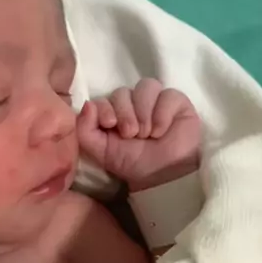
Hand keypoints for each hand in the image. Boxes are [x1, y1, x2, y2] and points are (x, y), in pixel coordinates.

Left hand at [76, 78, 200, 191]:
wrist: (163, 175)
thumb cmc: (132, 163)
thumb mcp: (101, 152)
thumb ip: (86, 131)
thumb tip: (87, 104)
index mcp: (112, 113)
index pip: (103, 98)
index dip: (105, 107)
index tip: (110, 123)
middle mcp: (132, 103)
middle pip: (123, 92)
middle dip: (125, 113)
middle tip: (131, 134)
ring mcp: (154, 99)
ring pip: (145, 87)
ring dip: (143, 112)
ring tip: (147, 133)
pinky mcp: (176, 101)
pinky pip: (167, 94)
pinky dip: (162, 114)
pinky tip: (161, 131)